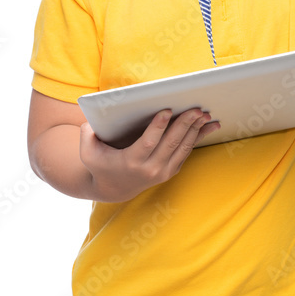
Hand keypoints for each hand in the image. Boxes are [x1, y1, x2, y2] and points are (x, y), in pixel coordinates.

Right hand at [79, 107, 220, 201]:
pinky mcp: (170, 171)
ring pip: (182, 148)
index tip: (167, 110)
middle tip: (196, 108)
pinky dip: (198, 138)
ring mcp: (162, 172)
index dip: (158, 126)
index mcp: (131, 162)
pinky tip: (208, 126)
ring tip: (206, 114)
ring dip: (196, 130)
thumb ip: (86, 136)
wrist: (114, 187)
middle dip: (185, 124)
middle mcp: (150, 170)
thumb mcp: (87, 151)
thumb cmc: (100, 163)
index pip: (148, 143)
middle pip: (171, 144)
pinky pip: (186, 152)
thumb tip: (90, 123)